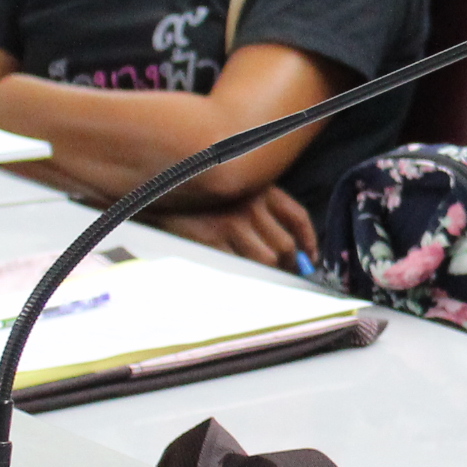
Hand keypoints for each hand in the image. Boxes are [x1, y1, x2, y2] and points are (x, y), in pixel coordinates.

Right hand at [152, 184, 318, 268]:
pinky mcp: (212, 239)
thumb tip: (289, 248)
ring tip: (269, 280)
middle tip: (288, 274)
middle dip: (290, 264)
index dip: (308, 241)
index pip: (297, 217)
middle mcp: (251, 205)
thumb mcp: (236, 187)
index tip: (310, 257)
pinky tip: (246, 280)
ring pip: (267, 260)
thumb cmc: (199, 191)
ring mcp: (232, 223)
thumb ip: (260, 209)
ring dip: (271, 274)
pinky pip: (239, 266)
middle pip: (284, 245)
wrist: (156, 188)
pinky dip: (246, 277)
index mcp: (261, 188)